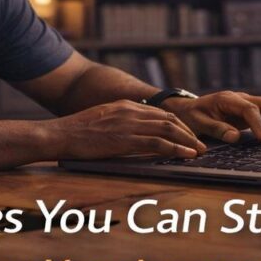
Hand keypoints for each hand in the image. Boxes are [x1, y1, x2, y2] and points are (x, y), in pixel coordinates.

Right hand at [48, 100, 205, 159]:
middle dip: (188, 132)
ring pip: (168, 128)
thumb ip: (120, 123)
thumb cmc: (76, 132)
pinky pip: (158, 142)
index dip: (178, 124)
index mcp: (125, 106)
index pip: (160, 112)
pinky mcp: (125, 139)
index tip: (188, 135)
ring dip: (188, 140)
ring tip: (199, 150)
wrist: (60, 135)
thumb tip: (133, 134)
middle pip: (169, 118)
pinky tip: (186, 155)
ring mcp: (128, 124)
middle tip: (200, 144)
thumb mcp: (101, 121)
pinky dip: (176, 148)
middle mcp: (130, 111)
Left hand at [162, 91, 260, 143]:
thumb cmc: (194, 116)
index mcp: (228, 99)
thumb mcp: (199, 123)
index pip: (249, 108)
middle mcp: (242, 98)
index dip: (259, 124)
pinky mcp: (253, 110)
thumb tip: (235, 137)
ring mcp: (249, 103)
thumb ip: (216, 129)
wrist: (190, 108)